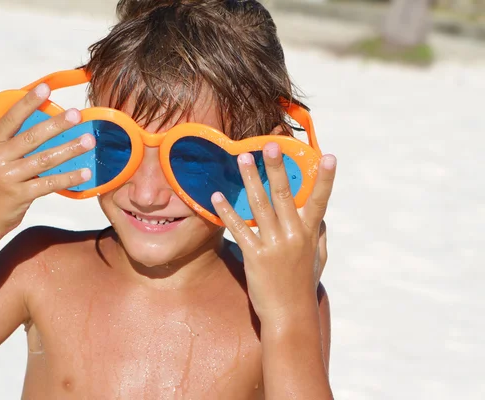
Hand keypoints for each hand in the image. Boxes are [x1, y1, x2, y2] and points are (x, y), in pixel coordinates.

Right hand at [0, 83, 94, 237]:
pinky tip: (86, 173)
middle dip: (57, 123)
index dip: (28, 102)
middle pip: (32, 136)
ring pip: (45, 159)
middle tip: (77, 113)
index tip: (45, 87)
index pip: (10, 118)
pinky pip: (50, 183)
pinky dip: (70, 178)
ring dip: (70, 149)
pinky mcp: (20, 196)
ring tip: (89, 140)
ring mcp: (9, 177)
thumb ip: (12, 144)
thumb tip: (44, 125)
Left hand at [211, 143, 335, 322]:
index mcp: (310, 234)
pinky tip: (217, 196)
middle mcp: (293, 236)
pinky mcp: (255, 256)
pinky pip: (240, 229)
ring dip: (250, 180)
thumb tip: (322, 218)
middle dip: (277, 168)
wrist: (290, 317)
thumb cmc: (303, 287)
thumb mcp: (318, 261)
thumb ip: (320, 236)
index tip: (328, 156)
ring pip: (260, 206)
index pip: (319, 201)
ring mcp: (274, 245)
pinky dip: (228, 211)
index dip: (324, 179)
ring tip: (242, 159)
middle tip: (269, 145)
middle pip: (284, 195)